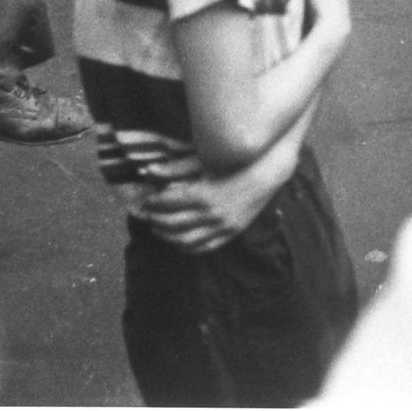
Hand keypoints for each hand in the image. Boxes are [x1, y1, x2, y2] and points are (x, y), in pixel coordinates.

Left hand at [139, 169, 287, 253]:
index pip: (168, 203)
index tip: (146, 201)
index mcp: (204, 194)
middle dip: (156, 220)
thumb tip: (149, 171)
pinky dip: (187, 248)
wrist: (266, 174)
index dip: (153, 203)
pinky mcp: (231, 233)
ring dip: (167, 237)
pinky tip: (178, 242)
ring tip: (158, 230)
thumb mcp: (205, 162)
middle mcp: (212, 214)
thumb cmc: (234, 164)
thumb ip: (176, 168)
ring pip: (186, 240)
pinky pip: (205, 247)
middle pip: (173, 223)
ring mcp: (223, 226)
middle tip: (147, 216)